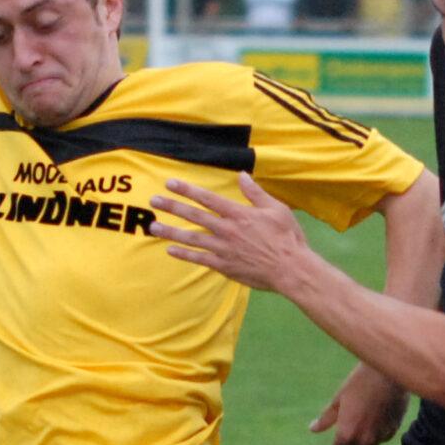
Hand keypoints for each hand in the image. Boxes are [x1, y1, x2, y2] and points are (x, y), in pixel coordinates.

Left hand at [154, 172, 314, 294]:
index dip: (187, 190)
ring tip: (153, 227)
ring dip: (171, 232)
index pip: (207, 198)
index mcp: (238, 214)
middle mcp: (227, 230)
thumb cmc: (287, 238)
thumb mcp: (276, 209)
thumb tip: (242, 175)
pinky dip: (184, 255)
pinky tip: (170, 250)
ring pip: (191, 238)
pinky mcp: (224, 266)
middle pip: (194, 216)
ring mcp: (223, 249)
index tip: (170, 183)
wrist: (291, 269)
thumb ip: (255, 193)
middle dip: (172, 207)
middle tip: (153, 201)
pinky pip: (200, 259)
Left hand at [311, 362, 407, 444]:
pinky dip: (377, 435)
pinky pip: (382, 439)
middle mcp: (364, 439)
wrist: (389, 373)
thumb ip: (326, 418)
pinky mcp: (394, 428)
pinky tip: (375, 422)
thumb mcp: (339, 399)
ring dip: (362, 443)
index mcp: (347, 433)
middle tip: (343, 437)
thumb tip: (313, 429)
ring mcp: (380, 435)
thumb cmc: (360, 382)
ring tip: (359, 427)